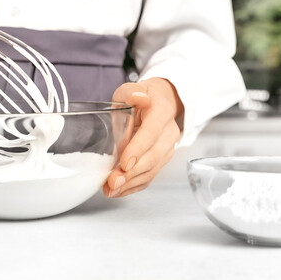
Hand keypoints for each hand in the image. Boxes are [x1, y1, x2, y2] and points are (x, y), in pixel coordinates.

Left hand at [103, 78, 182, 197]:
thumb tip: (137, 97)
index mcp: (162, 112)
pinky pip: (149, 177)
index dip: (139, 148)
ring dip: (131, 183)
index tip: (125, 163)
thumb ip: (131, 92)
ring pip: (152, 170)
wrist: (159, 103)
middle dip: (132, 172)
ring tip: (111, 189)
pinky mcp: (161, 160)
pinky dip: (133, 186)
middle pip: (153, 156)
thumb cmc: (141, 98)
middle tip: (113, 181)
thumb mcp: (131, 89)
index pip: (152, 132)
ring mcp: (167, 148)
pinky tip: (118, 190)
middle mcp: (169, 132)